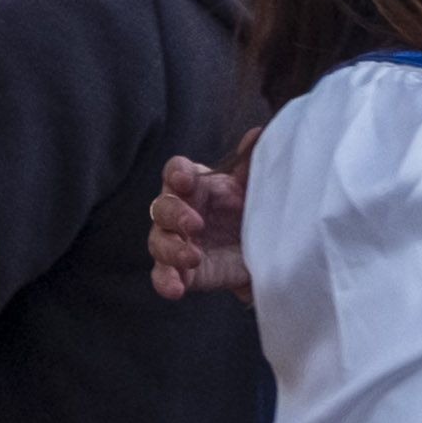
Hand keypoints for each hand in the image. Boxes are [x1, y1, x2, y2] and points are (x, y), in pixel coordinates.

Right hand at [148, 150, 250, 300]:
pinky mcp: (180, 271)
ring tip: (192, 258)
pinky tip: (175, 288)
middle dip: (174, 214)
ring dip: (171, 249)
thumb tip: (258, 134)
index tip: (186, 181)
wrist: (263, 251)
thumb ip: (252, 164)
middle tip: (195, 224)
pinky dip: (165, 281)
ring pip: (158, 241)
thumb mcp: (254, 188)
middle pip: (162, 206)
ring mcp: (176, 242)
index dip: (178, 175)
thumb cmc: (250, 211)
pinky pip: (162, 275)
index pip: (176, 172)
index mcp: (196, 185)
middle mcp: (180, 211)